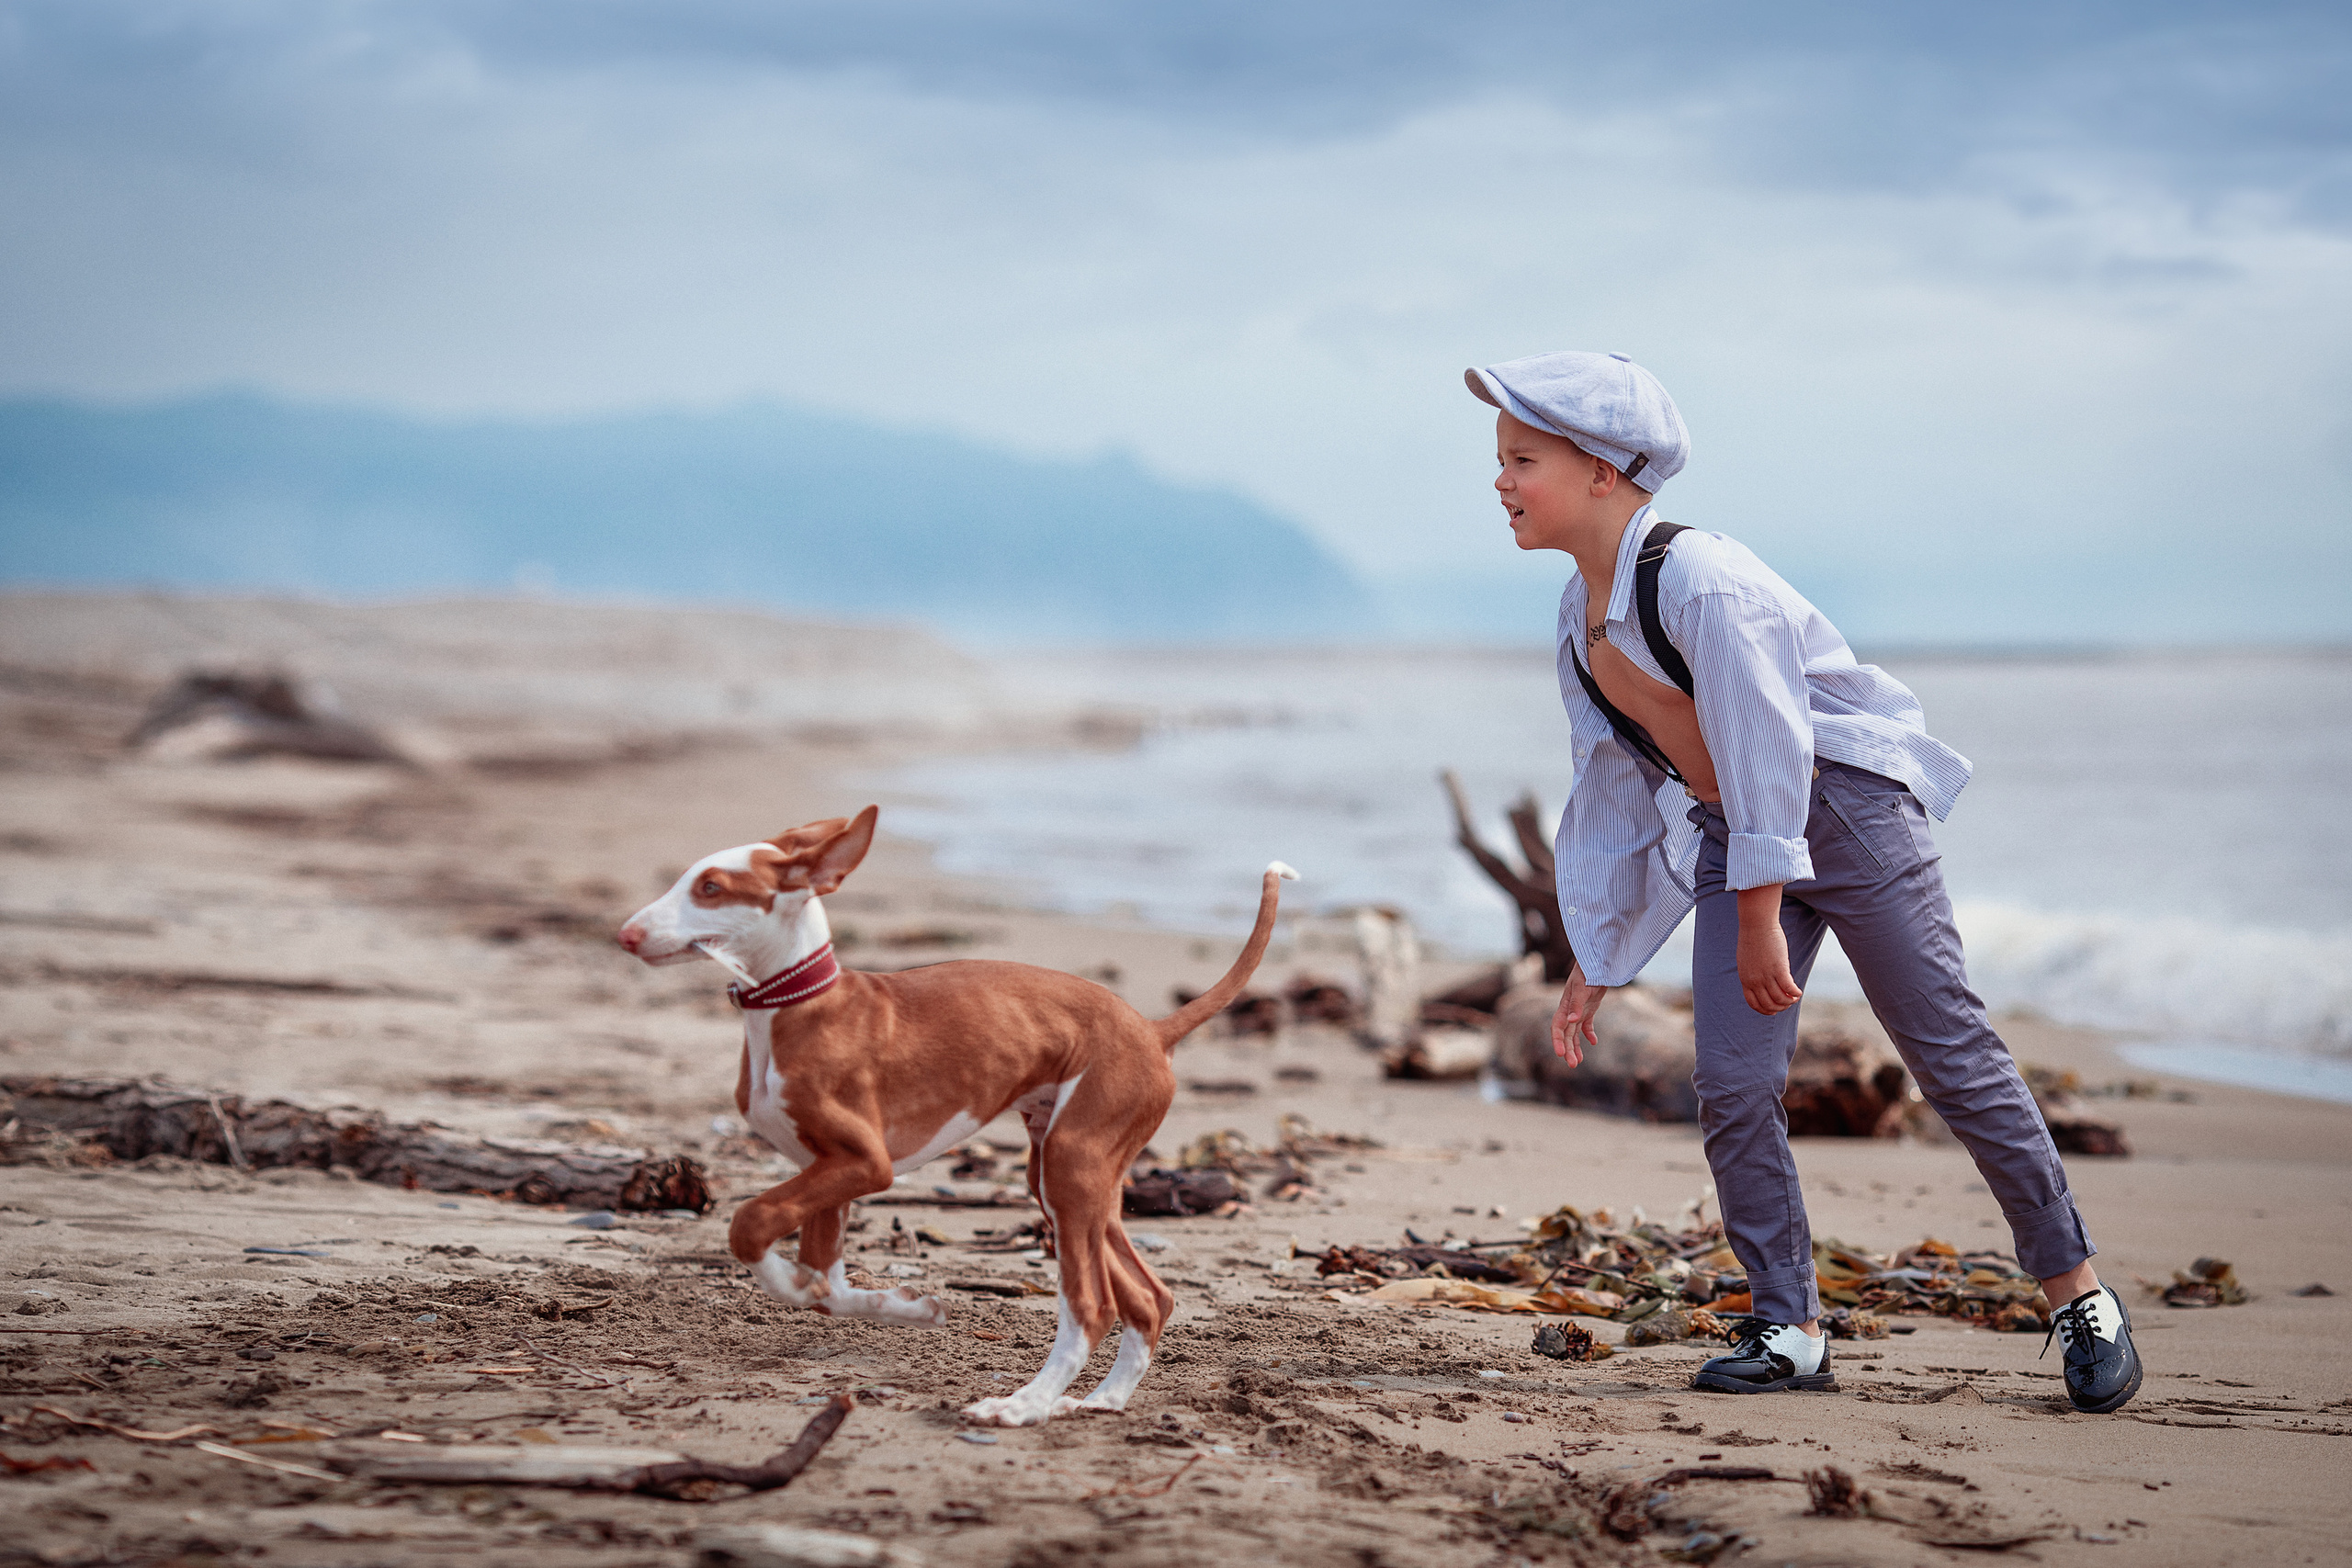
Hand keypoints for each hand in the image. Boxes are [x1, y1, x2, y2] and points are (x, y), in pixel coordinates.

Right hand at [1551, 963, 1608, 1066]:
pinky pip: (1586, 1026)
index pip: (1557, 1027)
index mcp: (1565, 1006)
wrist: (1598, 962)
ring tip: (1578, 1062)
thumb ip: (1577, 1003)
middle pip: (1566, 1034)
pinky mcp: (1588, 1009)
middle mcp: (1569, 1010)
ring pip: (1574, 1033)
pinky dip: (1589, 1035)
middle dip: (1567, 1050)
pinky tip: (1593, 1042)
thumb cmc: (1588, 972)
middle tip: (1572, 1065)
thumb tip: (1572, 1020)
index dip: (1557, 1041)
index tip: (1560, 1054)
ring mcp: (1579, 1010)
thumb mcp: (1583, 987)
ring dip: (1575, 1047)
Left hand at [1736, 884, 1802, 1015]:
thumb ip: (1752, 973)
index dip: (1765, 1010)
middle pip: (1769, 1004)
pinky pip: (1789, 988)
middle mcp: (1754, 980)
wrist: (1757, 924)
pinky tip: (1799, 992)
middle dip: (1780, 1007)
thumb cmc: (1753, 938)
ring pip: (1780, 999)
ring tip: (1795, 997)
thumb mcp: (1747, 960)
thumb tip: (1762, 984)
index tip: (1774, 1009)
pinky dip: (1795, 993)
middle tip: (1788, 1003)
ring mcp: (1766, 975)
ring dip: (1790, 1001)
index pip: (1754, 1004)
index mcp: (1745, 979)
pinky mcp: (1779, 968)